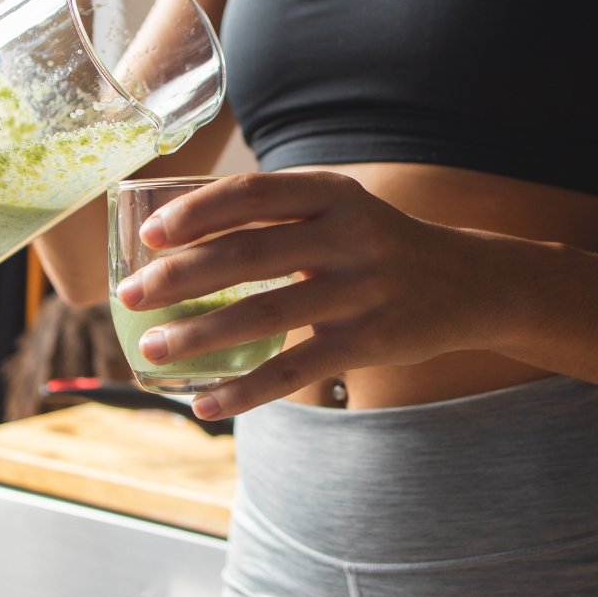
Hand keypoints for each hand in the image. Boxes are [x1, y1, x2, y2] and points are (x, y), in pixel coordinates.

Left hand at [115, 172, 500, 417]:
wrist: (467, 283)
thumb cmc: (381, 244)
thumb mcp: (342, 209)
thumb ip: (280, 214)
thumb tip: (184, 240)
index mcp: (334, 194)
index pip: (253, 194)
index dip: (195, 212)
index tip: (148, 235)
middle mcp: (348, 236)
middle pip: (247, 254)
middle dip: (178, 278)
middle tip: (130, 297)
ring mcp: (361, 291)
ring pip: (263, 315)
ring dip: (198, 336)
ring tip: (152, 350)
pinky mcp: (370, 342)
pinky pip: (295, 370)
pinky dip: (245, 391)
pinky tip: (205, 403)